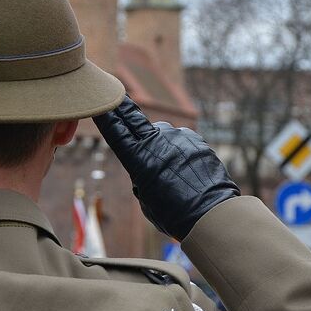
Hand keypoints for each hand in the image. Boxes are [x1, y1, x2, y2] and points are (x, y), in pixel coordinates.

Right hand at [93, 95, 239, 239]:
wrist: (210, 213)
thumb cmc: (173, 214)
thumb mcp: (146, 199)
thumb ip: (142, 176)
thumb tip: (148, 165)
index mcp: (138, 158)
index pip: (116, 131)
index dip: (106, 117)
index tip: (99, 105)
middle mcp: (156, 141)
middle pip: (134, 118)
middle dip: (123, 107)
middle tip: (117, 96)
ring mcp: (177, 137)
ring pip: (162, 134)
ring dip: (161, 144)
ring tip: (172, 170)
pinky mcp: (196, 139)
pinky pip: (181, 141)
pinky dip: (180, 150)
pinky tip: (187, 169)